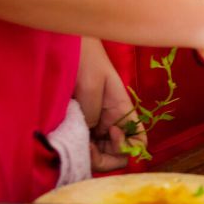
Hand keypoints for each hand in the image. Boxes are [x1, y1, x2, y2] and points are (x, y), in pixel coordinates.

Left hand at [75, 38, 142, 171]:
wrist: (64, 44)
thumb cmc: (83, 58)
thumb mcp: (91, 84)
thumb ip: (92, 113)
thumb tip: (89, 135)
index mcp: (122, 112)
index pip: (138, 141)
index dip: (129, 148)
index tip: (111, 134)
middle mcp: (110, 123)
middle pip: (117, 155)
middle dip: (104, 159)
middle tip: (86, 146)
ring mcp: (93, 126)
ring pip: (99, 155)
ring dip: (89, 157)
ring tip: (75, 143)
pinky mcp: (76, 126)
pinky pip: (82, 147)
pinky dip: (77, 151)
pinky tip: (68, 140)